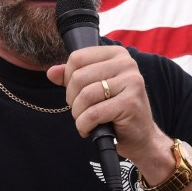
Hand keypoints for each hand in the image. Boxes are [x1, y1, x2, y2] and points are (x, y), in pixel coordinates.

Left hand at [47, 45, 166, 162]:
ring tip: (85, 120)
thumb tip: (51, 72)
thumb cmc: (114, 109)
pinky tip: (89, 129)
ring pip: (85, 96)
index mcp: (117, 53)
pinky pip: (93, 113)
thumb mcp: (93, 88)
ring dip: (78, 114)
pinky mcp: (131, 103)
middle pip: (78, 77)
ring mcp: (132, 82)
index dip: (68, 78)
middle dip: (72, 99)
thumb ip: (71, 76)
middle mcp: (127, 63)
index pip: (77, 57)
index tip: (76, 92)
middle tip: (80, 110)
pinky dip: (84, 125)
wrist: (140, 137)